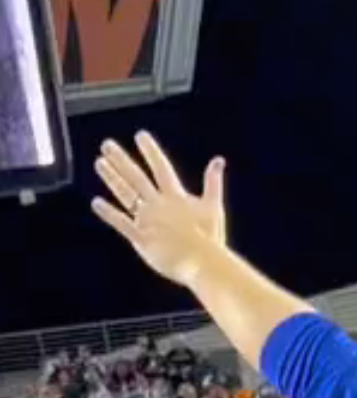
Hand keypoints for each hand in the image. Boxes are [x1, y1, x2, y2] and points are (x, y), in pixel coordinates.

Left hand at [90, 134, 230, 287]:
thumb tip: (218, 159)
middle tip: (106, 145)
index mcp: (176, 197)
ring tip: (99, 163)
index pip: (161, 168)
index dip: (151, 151)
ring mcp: (147, 220)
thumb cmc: (211, 236)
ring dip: (112, 178)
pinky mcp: (141, 238)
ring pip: (126, 195)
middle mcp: (158, 205)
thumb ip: (213, 182)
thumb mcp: (214, 206)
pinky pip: (121, 223)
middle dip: (121, 160)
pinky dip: (109, 213)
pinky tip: (97, 203)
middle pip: (136, 178)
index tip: (140, 135)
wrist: (203, 262)